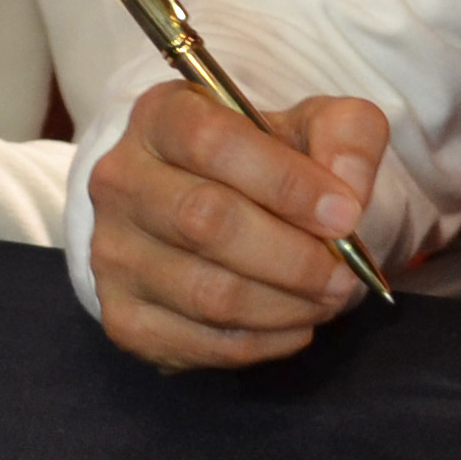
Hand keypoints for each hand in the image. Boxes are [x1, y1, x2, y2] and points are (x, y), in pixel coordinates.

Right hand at [85, 82, 389, 368]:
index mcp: (161, 116)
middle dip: (294, 256)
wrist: (222, 213)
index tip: (345, 214)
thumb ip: (346, 137)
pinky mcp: (124, 318)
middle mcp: (121, 181)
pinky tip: (296, 324)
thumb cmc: (269, 165)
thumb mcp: (316, 126)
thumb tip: (348, 190)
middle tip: (347, 273)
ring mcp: (113, 254)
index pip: (212, 142)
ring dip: (286, 305)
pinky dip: (264, 342)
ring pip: (207, 292)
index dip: (285, 182)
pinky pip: (200, 343)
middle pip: (205, 221)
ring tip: (329, 299)